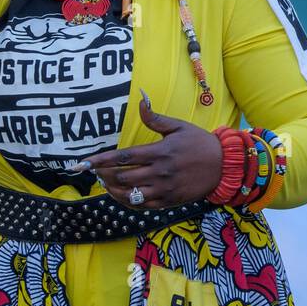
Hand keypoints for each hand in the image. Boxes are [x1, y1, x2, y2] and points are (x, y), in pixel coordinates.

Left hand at [82, 92, 225, 208]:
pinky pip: (141, 205)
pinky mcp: (169, 201)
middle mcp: (159, 172)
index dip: (99, 161)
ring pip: (128, 194)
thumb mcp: (179, 127)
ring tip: (106, 183)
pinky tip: (121, 195)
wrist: (225, 166)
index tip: (81, 164)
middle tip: (96, 171)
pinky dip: (127, 201)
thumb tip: (140, 100)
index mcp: (159, 152)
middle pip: (121, 177)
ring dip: (112, 190)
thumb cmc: (200, 143)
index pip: (122, 157)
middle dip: (104, 175)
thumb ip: (155, 118)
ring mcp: (164, 189)